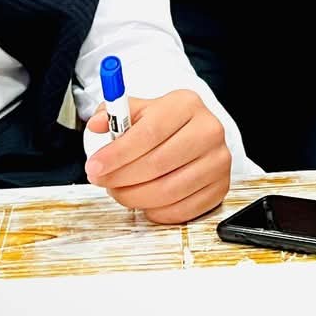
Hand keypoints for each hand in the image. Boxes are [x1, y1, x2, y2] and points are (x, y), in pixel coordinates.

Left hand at [84, 89, 230, 222]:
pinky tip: (144, 200)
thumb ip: (116, 115)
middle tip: (102, 180)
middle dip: (121, 178)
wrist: (196, 135)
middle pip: (157, 164)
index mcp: (186, 105)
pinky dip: (156, 210)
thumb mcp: (142, 110)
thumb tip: (97, 124)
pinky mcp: (221, 187)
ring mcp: (218, 161)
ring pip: (168, 191)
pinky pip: (181, 210)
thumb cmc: (165, 125)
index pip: (149, 133)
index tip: (95, 165)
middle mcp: (208, 131)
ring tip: (119, 190)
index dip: (118, 154)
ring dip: (134, 196)